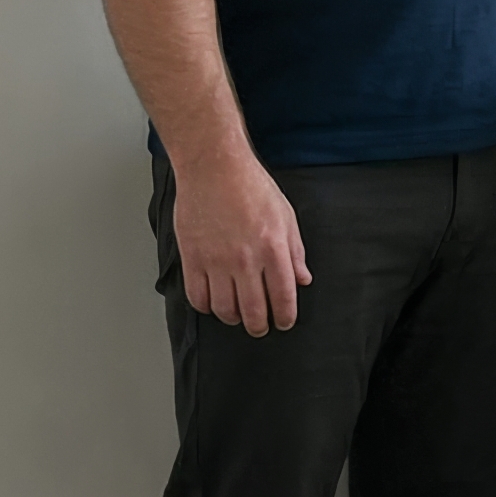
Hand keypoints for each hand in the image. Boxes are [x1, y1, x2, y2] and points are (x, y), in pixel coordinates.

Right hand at [171, 153, 310, 336]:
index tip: (284, 322)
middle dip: (260, 326)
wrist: (214, 169)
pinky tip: (213, 303)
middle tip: (261, 327)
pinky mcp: (192, 259)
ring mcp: (217, 262)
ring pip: (224, 309)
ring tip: (239, 316)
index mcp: (273, 248)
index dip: (285, 316)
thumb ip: (295, 251)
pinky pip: (198, 297)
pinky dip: (206, 307)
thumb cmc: (251, 187)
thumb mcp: (286, 216)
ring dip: (234, 318)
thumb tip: (303, 279)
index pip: (283, 297)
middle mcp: (246, 260)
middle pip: (254, 310)